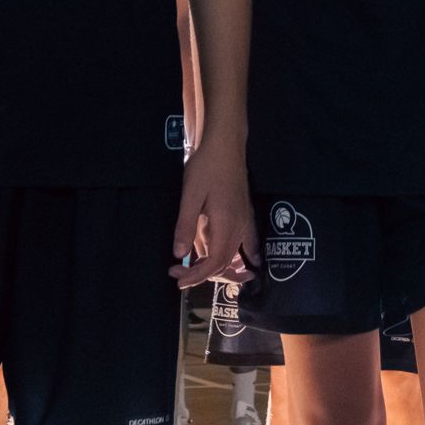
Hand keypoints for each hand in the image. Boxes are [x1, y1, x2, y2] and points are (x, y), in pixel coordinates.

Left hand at [169, 135, 253, 287]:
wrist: (226, 145)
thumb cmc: (206, 167)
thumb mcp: (190, 195)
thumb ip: (186, 226)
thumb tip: (179, 255)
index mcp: (227, 223)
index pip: (215, 262)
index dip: (197, 276)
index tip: (178, 280)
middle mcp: (240, 226)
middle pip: (225, 263)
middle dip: (202, 274)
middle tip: (177, 272)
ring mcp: (245, 221)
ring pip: (234, 255)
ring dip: (217, 267)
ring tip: (195, 270)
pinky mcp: (245, 214)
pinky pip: (247, 244)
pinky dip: (244, 257)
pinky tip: (247, 264)